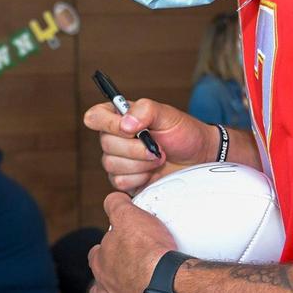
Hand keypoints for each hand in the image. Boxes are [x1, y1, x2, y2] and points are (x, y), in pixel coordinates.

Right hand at [84, 98, 215, 193]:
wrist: (198, 158)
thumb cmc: (183, 132)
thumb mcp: (168, 114)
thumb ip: (146, 110)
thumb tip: (125, 124)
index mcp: (118, 117)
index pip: (95, 117)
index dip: (109, 124)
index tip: (132, 129)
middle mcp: (114, 137)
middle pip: (105, 144)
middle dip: (135, 148)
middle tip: (157, 148)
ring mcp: (117, 160)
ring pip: (112, 165)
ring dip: (140, 164)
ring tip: (158, 158)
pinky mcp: (124, 180)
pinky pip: (120, 182)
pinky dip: (140, 178)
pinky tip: (152, 172)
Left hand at [88, 192, 177, 292]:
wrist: (169, 285)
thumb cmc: (148, 251)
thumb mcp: (129, 217)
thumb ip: (117, 206)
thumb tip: (112, 198)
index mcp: (103, 263)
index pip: (96, 255)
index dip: (105, 250)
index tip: (117, 246)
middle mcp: (108, 290)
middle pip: (99, 288)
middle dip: (107, 284)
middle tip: (123, 277)